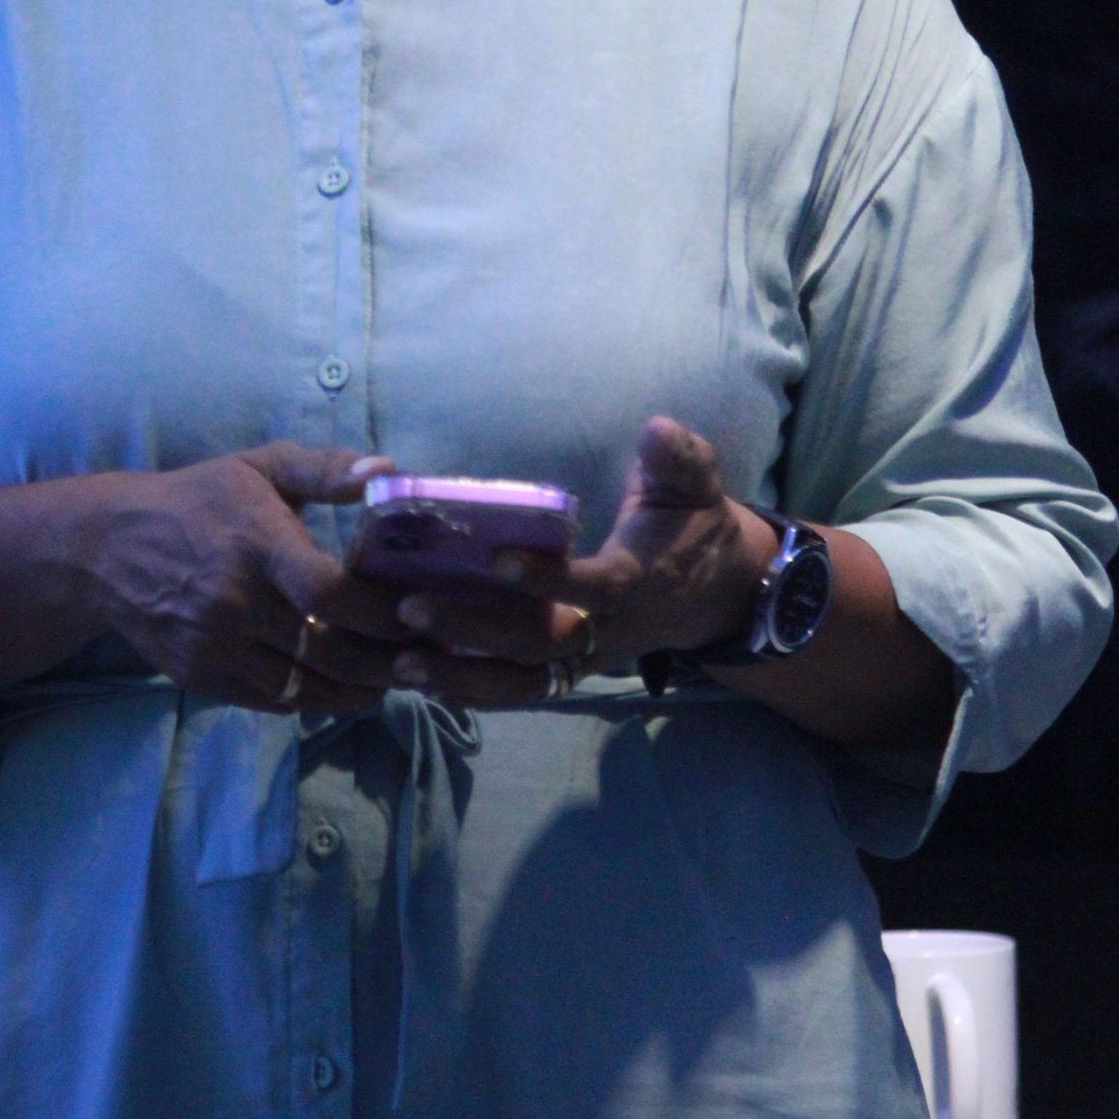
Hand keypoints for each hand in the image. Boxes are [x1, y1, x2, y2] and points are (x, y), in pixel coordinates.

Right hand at [90, 443, 409, 715]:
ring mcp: (216, 647)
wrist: (109, 549)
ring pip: (305, 687)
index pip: (329, 594)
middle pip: (327, 652)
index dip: (380, 614)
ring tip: (393, 680)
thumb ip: (326, 469)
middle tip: (422, 659)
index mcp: (257, 543)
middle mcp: (236, 602)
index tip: (417, 614)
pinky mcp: (202, 678)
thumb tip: (388, 470)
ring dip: (357, 691)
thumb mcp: (260, 467)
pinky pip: (272, 701)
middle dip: (384, 663)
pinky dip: (314, 699)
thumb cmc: (200, 500)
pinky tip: (343, 687)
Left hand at [388, 417, 771, 706]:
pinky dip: (470, 689)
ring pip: (524, 682)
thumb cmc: (692, 526)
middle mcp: (607, 629)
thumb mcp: (696, 484)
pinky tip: (416, 677)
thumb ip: (679, 459)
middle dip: (476, 632)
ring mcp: (585, 655)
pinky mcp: (565, 667)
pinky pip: (518, 689)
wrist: (718, 592)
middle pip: (541, 646)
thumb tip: (659, 429)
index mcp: (637, 580)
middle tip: (410, 608)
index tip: (497, 559)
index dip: (550, 579)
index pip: (594, 588)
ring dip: (462, 676)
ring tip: (400, 662)